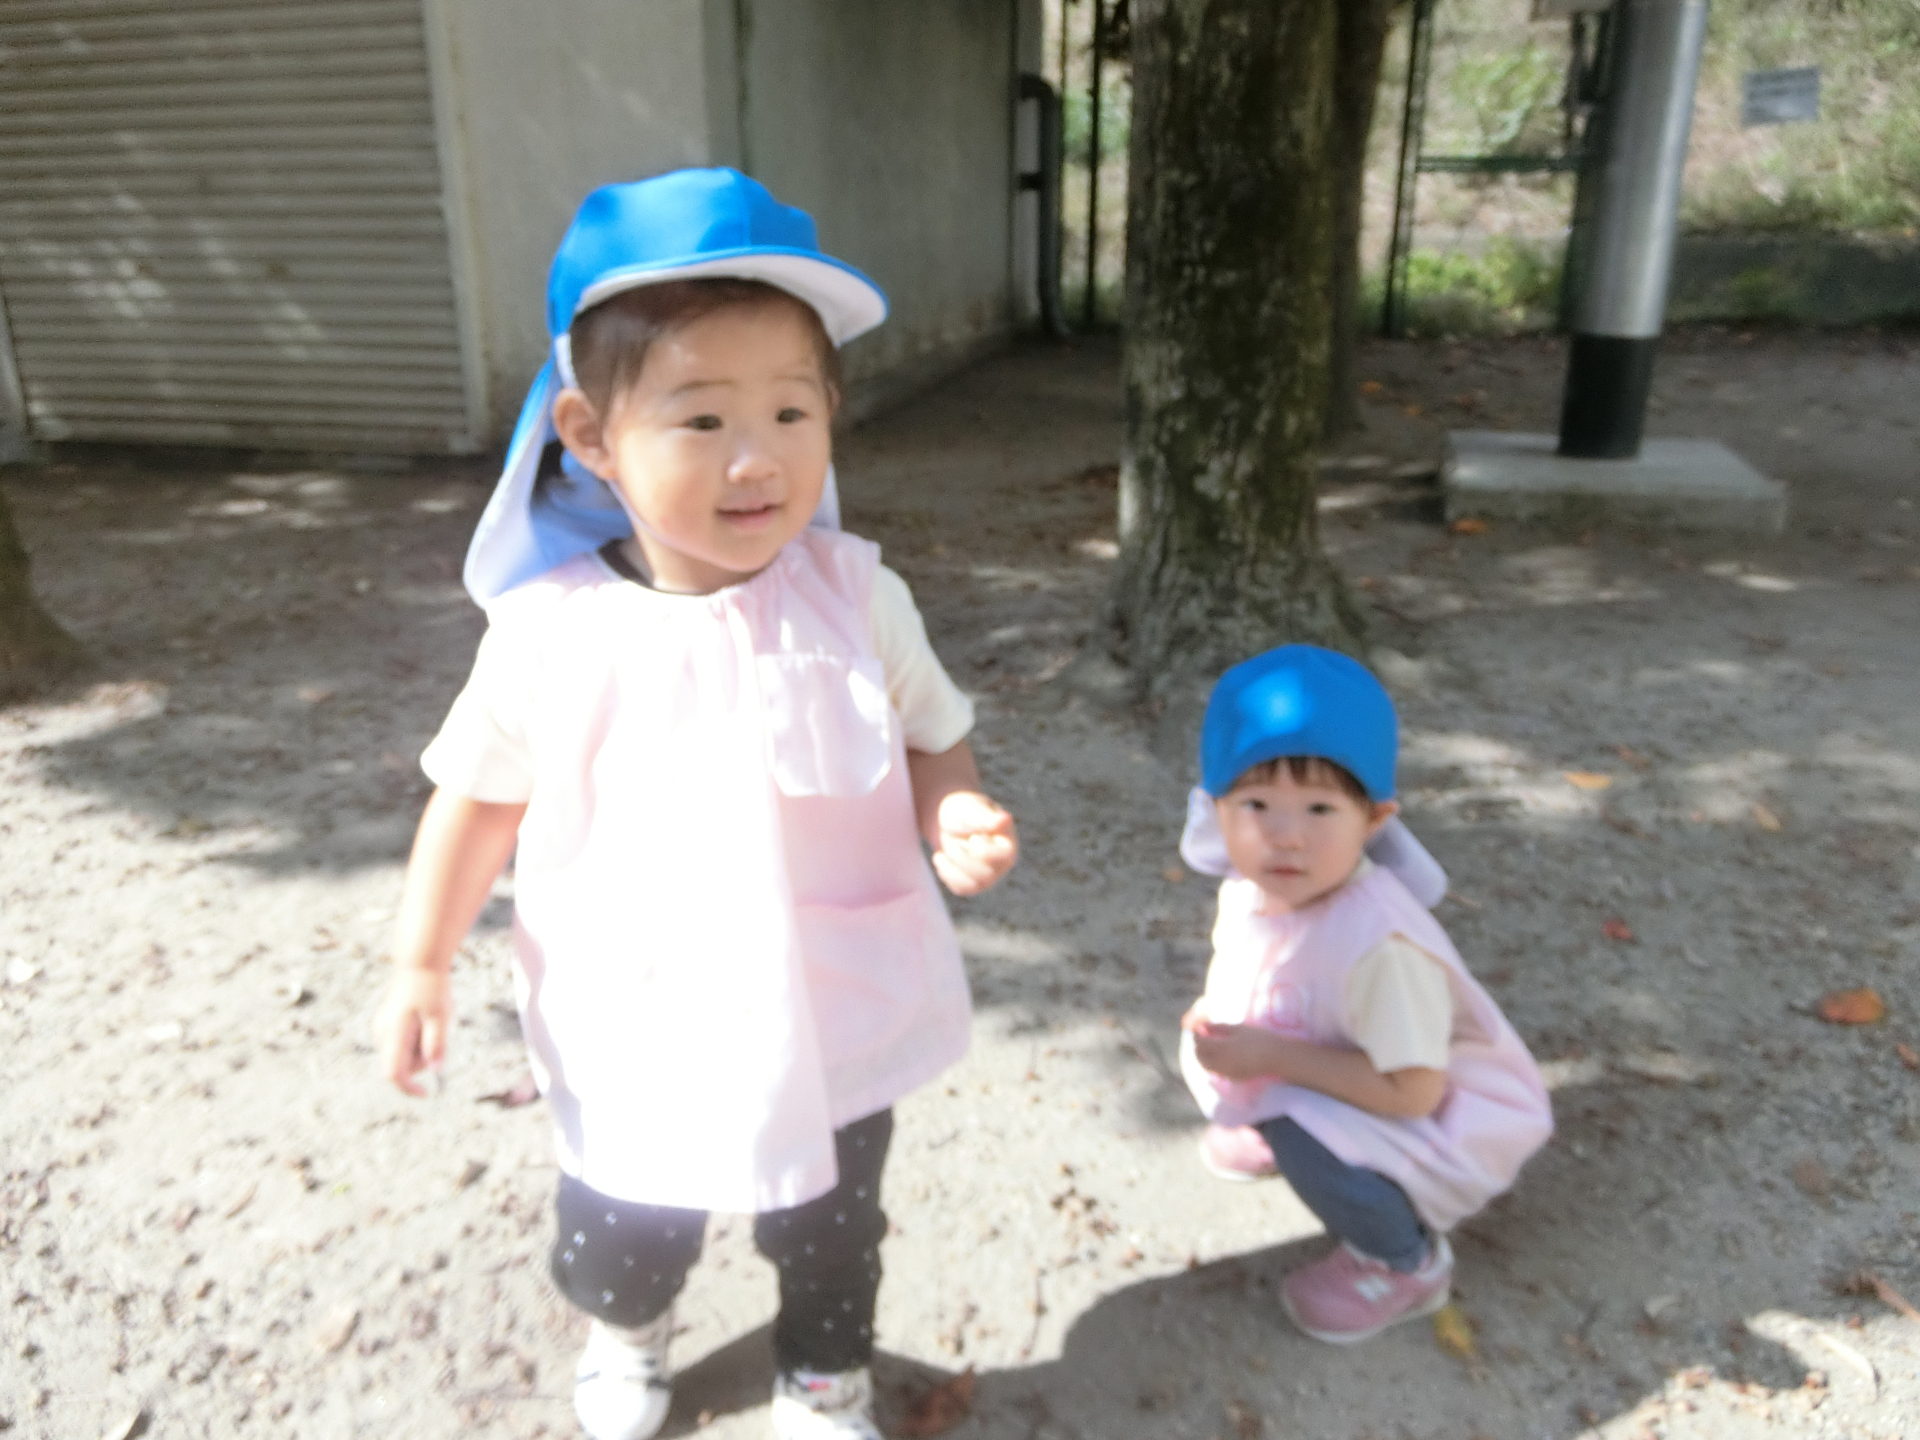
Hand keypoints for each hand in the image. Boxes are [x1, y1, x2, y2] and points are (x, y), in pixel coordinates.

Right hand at [375, 966, 450, 1096]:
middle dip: (423, 1059)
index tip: (426, 1094)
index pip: (395, 1074)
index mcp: (394, 1033)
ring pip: (403, 1054)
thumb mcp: (441, 1016)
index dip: (409, 1088)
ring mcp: (382, 1029)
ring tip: (432, 1021)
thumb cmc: (433, 989)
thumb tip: (435, 1070)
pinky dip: (417, 1039)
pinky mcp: (387, 1025)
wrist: (420, 964)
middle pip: (403, 1065)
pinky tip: (425, 1018)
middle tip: (439, 1032)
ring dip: (420, 1048)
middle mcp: (383, 1034)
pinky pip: (403, 1043)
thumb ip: (436, 1043)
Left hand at [931, 790, 1017, 896]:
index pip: (1001, 857)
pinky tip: (942, 858)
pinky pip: (961, 889)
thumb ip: (986, 817)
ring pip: (972, 886)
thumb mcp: (972, 809)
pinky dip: (946, 873)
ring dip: (951, 866)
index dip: (981, 848)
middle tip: (951, 838)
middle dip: (960, 855)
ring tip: (944, 850)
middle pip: (984, 875)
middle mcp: (1002, 864)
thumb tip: (1005, 819)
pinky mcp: (973, 885)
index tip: (973, 836)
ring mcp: (989, 877)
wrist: (948, 820)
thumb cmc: (964, 811)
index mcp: (1008, 845)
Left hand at [1181, 1012, 1285, 1081]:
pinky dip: (1213, 1064)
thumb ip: (1218, 1028)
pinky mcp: (1234, 1078)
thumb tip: (1202, 1026)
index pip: (1200, 1043)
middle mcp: (1221, 1063)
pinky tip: (1221, 1056)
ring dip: (1204, 1056)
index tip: (1199, 1029)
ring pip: (1207, 1066)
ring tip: (1210, 1046)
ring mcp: (1227, 1072)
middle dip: (1198, 1047)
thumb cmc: (1258, 1038)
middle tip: (1203, 1038)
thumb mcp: (1238, 1029)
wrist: (1276, 1057)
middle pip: (1200, 1057)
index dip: (1197, 1036)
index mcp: (1222, 1048)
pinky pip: (1217, 1071)